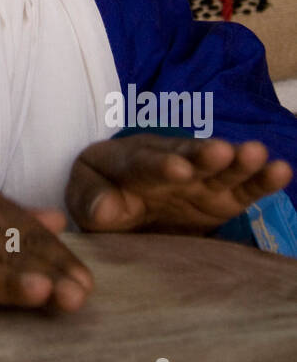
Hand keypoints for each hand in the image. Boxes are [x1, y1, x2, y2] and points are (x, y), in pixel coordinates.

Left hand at [66, 134, 292, 235]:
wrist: (121, 201)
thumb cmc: (100, 194)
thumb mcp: (84, 196)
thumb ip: (90, 201)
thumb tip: (105, 208)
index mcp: (130, 161)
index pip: (143, 163)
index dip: (160, 165)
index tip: (176, 169)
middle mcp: (170, 163)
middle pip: (188, 157)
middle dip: (204, 155)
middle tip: (222, 152)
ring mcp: (199, 180)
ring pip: (220, 168)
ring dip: (238, 161)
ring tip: (257, 154)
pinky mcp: (222, 198)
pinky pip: (244, 188)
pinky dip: (261, 180)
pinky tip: (280, 170)